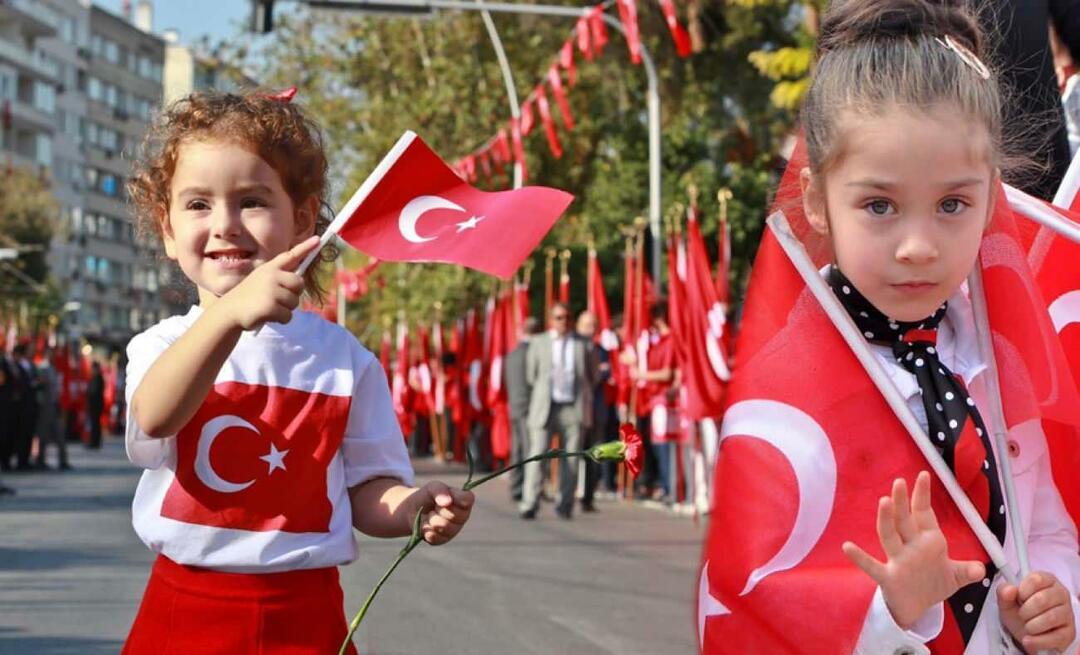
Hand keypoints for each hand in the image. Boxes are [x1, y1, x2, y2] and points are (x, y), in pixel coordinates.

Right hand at [218, 236, 319, 329]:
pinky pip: (288, 316)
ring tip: (268, 307)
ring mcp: (272, 290)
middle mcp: (272, 275)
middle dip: (293, 295)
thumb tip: (299, 281)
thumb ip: (279, 278)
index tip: (318, 239)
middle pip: (299, 284)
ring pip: (295, 302)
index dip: (306, 247)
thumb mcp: (262, 280)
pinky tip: (267, 316)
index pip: (291, 255)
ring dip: (285, 309)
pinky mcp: (271, 306)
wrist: (229, 311)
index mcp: (270, 268)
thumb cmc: (250, 297)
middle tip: (277, 299)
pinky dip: (281, 319)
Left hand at [411, 481, 473, 545]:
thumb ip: (441, 491)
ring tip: (430, 515)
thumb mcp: (432, 487)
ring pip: (445, 527)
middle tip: (435, 506)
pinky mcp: (443, 539)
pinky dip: (427, 530)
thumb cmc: (427, 496)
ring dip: (433, 520)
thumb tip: (448, 502)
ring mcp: (454, 530)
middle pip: (456, 515)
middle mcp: (462, 516)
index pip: (468, 499)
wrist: (414, 509)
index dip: (458, 500)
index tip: (448, 500)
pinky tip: (426, 525)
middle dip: (441, 510)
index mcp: (463, 500)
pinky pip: (436, 537)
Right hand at [842, 471, 986, 628]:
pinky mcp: (888, 577)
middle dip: (902, 501)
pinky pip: (872, 566)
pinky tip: (848, 547)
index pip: (924, 514)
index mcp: (928, 541)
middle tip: (899, 482)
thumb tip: (981, 570)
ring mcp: (898, 560)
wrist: (916, 607)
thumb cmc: (932, 584)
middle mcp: (911, 546)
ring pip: (890, 536)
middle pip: (905, 520)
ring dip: (887, 520)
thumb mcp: (955, 577)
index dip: (923, 496)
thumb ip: (967, 570)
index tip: (923, 475)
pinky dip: (860, 558)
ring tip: (883, 502)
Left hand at [998, 571, 1075, 652]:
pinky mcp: (1069, 633)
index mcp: (1046, 580)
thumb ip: (1003, 592)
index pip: (1036, 580)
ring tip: (1027, 626)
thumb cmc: (1020, 611)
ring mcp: (1068, 613)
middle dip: (1025, 611)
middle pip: (1042, 599)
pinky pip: (1055, 637)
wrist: (1026, 634)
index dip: (1022, 591)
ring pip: (1050, 618)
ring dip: (1031, 626)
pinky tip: (1029, 640)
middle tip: (1021, 615)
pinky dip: (1037, 641)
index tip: (1018, 599)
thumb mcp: (1007, 601)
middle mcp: (1060, 594)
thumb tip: (1009, 589)